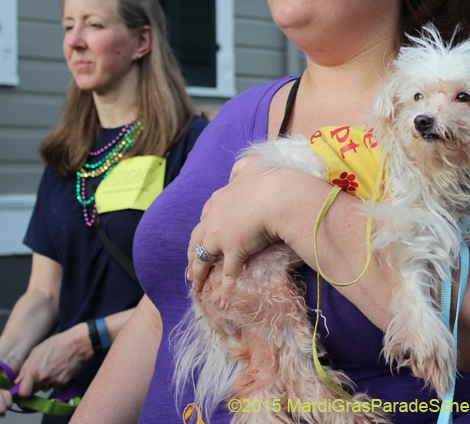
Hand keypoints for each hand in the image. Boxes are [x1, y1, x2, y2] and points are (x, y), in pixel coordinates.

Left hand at [13, 326, 88, 396]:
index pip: (23, 392)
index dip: (22, 391)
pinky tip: (58, 368)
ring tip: (51, 367)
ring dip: (45, 381)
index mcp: (33, 370)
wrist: (76, 345)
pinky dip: (54, 379)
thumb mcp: (36, 351)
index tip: (24, 387)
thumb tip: (18, 381)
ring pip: (44, 387)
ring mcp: (53, 382)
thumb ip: (25, 368)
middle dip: (34, 384)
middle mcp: (43, 379)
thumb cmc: (56, 344)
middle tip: (40, 373)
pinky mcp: (62, 383)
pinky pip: (54, 385)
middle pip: (33, 391)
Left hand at [187, 155, 283, 303]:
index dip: (202, 229)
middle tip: (189, 267)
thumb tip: (237, 168)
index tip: (201, 238)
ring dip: (197, 273)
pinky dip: (223, 290)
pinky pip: (227, 275)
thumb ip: (243, 167)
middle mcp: (214, 216)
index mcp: (220, 197)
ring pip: (203, 258)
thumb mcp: (253, 166)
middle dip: (192, 253)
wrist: (280, 195)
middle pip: (196, 238)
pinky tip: (221, 303)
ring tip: (195, 285)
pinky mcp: (233, 251)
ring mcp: (221, 235)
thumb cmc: (271, 179)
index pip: (205, 215)